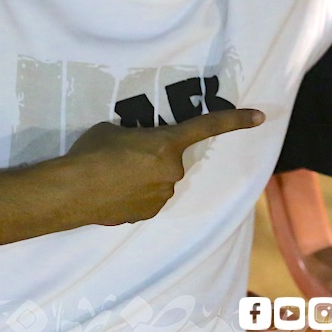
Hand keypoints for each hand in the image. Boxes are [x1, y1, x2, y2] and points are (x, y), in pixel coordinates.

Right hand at [62, 109, 264, 224]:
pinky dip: (134, 196)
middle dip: (152, 157)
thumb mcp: (115, 130)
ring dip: (142, 178)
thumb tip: (135, 146)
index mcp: (168, 143)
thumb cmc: (92, 152)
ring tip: (112, 177)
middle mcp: (172, 171)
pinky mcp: (148, 214)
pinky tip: (112, 194)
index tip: (260, 117)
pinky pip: (147, 199)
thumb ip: (136, 135)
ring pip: (159, 181)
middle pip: (170, 159)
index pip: (208, 127)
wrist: (72, 190)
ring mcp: (162, 196)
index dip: (235, 120)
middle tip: (122, 157)